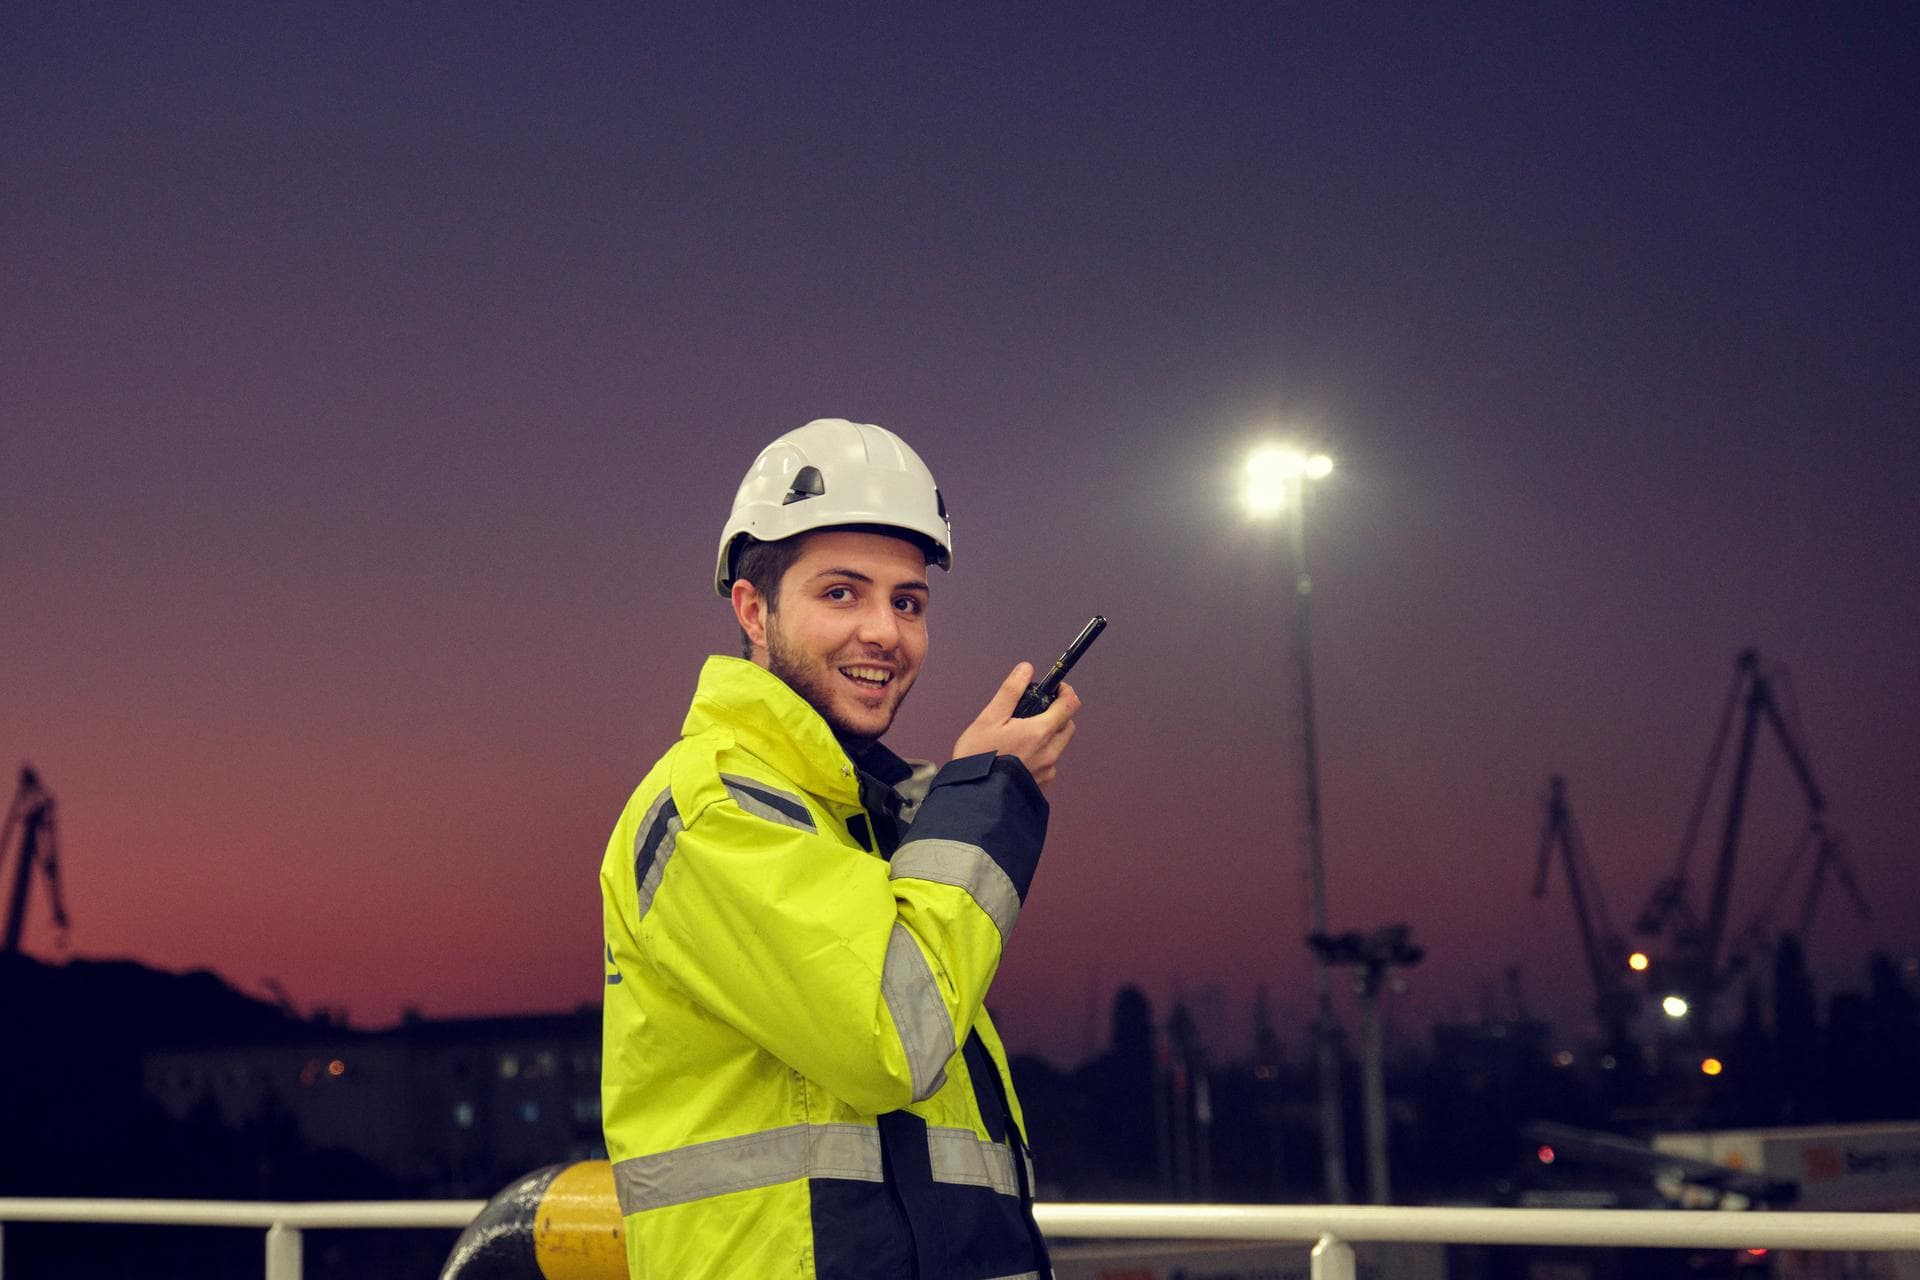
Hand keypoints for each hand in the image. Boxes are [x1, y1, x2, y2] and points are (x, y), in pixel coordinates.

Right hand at [951, 663, 1081, 788]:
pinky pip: (1048, 766)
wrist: (974, 799)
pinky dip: (1039, 757)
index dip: (1065, 692)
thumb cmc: (979, 758)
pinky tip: (1017, 760)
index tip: (1056, 688)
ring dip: (1047, 737)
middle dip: (1057, 715)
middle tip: (1034, 713)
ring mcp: (1048, 772)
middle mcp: (1050, 753)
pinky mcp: (1042, 787)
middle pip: (1067, 726)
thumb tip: (1026, 669)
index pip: (1070, 705)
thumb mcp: (989, 718)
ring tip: (1019, 739)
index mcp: (1040, 732)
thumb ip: (1011, 691)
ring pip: (1057, 747)